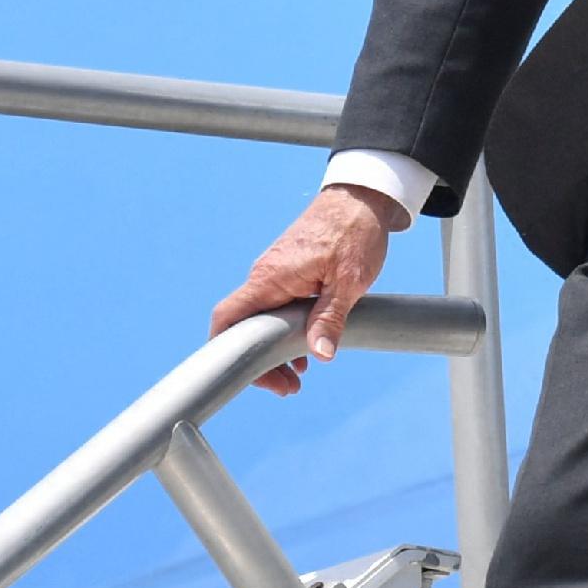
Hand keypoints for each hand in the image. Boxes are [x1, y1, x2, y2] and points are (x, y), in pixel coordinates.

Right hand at [213, 185, 405, 395]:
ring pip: (263, 320)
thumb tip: (320, 354)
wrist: (362, 199)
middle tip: (288, 388)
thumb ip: (331, 318)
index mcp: (270, 278)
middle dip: (260, 362)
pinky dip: (287, 332)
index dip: (226, 350)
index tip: (247, 377)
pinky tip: (307, 350)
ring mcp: (276, 275)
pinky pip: (278, 308)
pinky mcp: (290, 274)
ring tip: (299, 377)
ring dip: (275, 350)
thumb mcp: (349, 282)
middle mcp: (265, 277)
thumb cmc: (354, 233)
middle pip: (245, 328)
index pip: (228, 318)